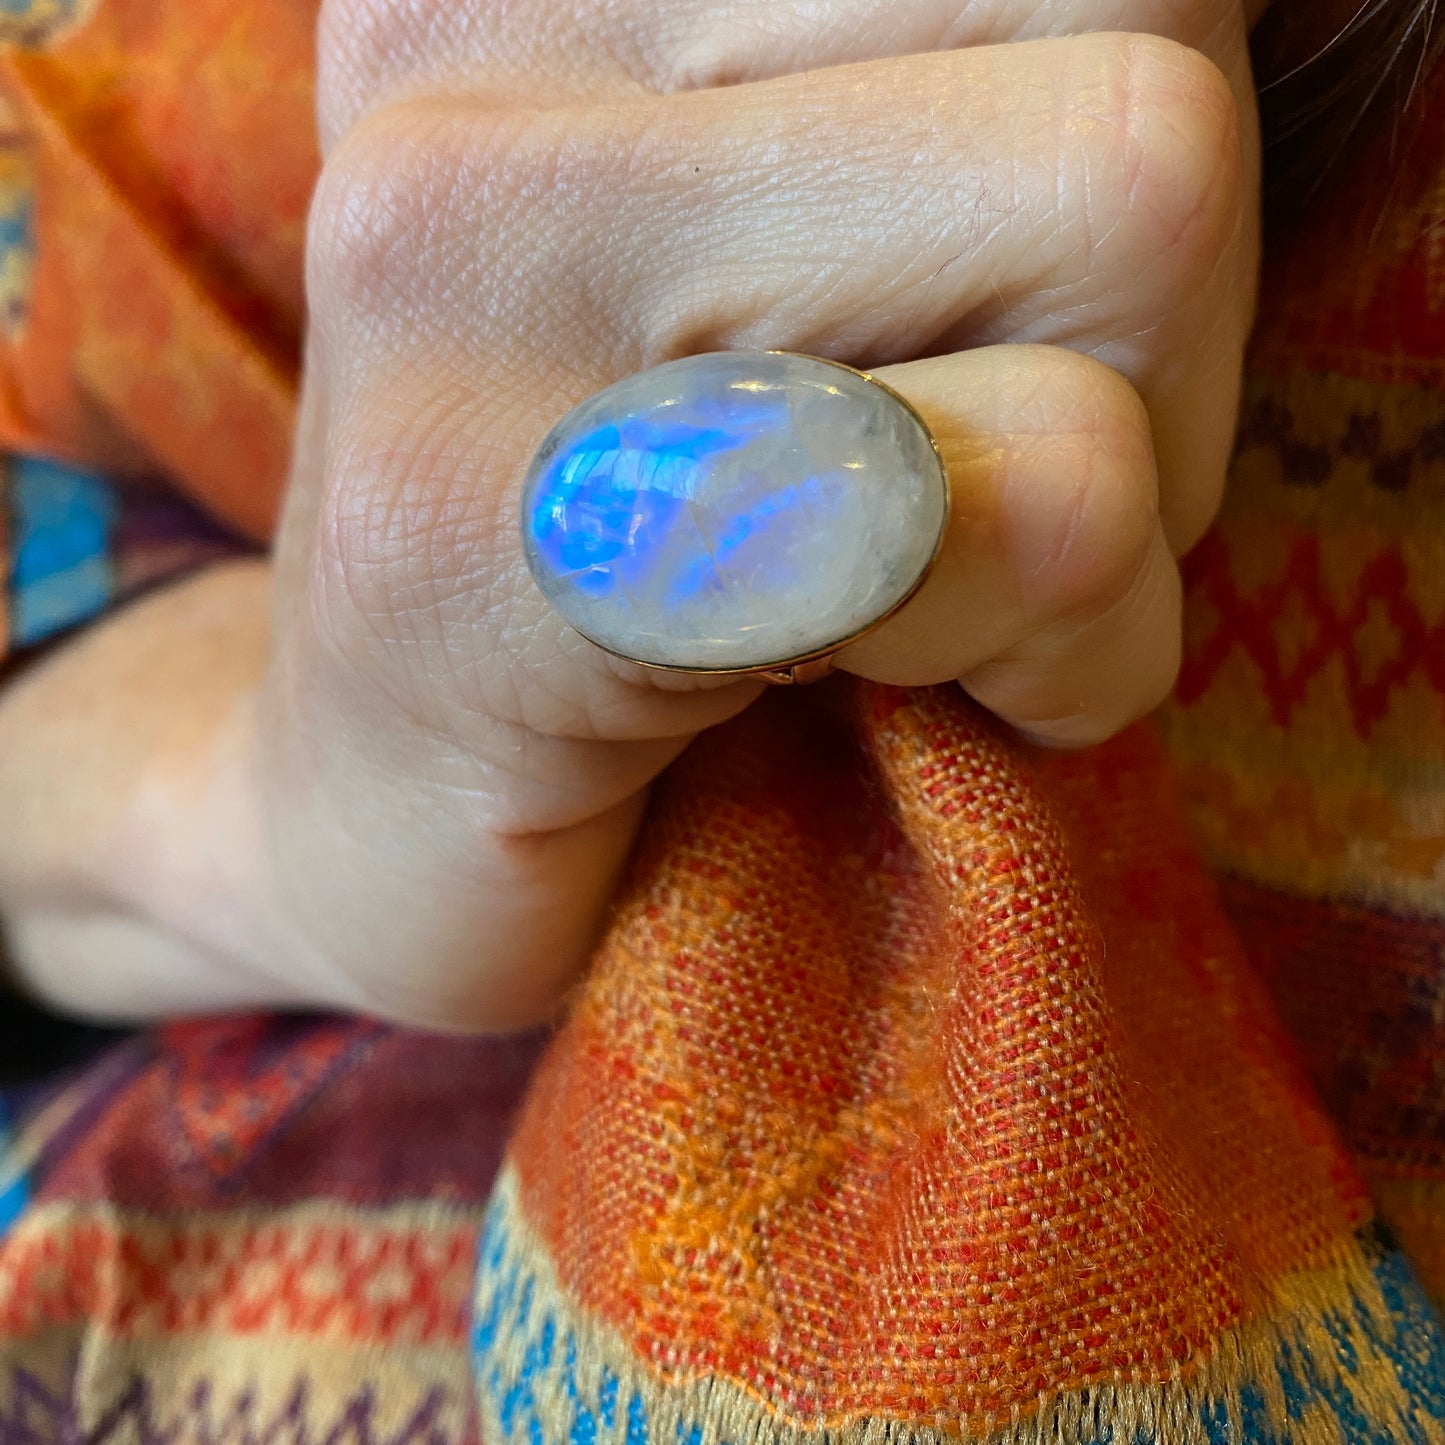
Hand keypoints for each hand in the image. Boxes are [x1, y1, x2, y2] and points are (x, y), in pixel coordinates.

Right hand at [0, 0, 1258, 1027]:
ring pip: (1136, 206)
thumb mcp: (821, 249)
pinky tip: (864, 683)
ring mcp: (462, 251)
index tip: (980, 328)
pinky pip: (1037, 500)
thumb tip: (1189, 58)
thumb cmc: (666, 560)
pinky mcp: (487, 520)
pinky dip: (1064, 647)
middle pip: (1145, 37)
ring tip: (902, 582)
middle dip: (1149, 321)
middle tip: (965, 478)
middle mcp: (482, 30)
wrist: (389, 809)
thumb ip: (984, 100)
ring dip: (1118, 491)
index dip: (1133, 146)